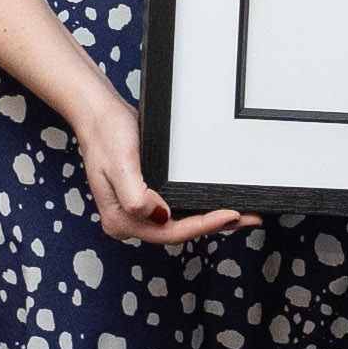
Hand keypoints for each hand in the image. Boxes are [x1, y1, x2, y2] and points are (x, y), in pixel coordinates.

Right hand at [67, 89, 252, 244]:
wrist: (99, 116)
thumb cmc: (106, 136)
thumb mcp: (121, 164)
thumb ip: (136, 196)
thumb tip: (159, 214)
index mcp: (122, 220)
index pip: (169, 232)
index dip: (202, 226)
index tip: (230, 215)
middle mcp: (130, 221)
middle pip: (179, 232)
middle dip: (214, 226)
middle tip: (248, 218)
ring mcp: (139, 212)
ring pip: (181, 223)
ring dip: (211, 220)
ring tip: (243, 215)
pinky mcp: (148, 200)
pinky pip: (178, 210)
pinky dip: (200, 210)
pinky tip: (218, 206)